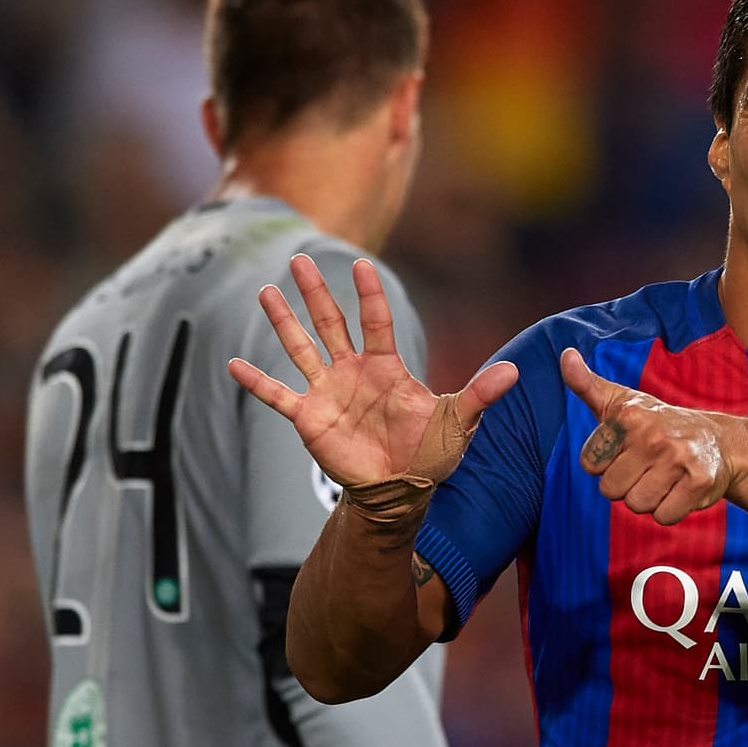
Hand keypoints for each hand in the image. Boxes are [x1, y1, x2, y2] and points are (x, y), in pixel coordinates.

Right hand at [229, 254, 517, 495]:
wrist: (401, 489)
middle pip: (331, 321)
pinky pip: (277, 395)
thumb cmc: (430, 453)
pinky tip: (231, 364)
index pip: (376, 320)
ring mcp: (328, 392)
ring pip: (301, 347)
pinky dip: (255, 382)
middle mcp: (353, 371)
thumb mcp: (458, 421)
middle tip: (300, 257)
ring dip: (283, 320)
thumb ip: (480, 394)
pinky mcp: (309, 418)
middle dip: (315, 290)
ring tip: (265, 290)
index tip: (361, 264)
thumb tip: (515, 372)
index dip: (369, 294)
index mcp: (386, 366)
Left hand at [560, 348, 732, 524]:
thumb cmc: (657, 424)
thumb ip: (587, 384)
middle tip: (646, 467)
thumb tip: (565, 355)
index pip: (590, 464)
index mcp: (628, 416)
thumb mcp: (620, 402)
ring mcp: (678, 459)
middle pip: (611, 490)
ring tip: (663, 478)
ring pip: (636, 505)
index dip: (606, 464)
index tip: (625, 451)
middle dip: (626, 485)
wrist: (718, 441)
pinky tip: (679, 489)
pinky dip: (669, 510)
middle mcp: (653, 435)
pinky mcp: (699, 482)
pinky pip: (664, 517)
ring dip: (648, 499)